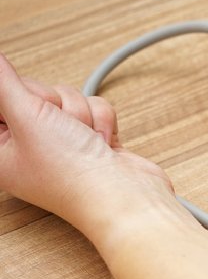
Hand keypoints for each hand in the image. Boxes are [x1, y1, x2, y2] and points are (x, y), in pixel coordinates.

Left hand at [0, 53, 176, 240]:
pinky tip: (100, 143)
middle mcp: (29, 146)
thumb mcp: (28, 116)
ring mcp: (63, 144)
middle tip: (58, 127)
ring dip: (82, 114)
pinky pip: (94, 108)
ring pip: (68, 98)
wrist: (125, 196)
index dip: (16, 96)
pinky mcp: (91, 139)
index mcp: (0, 149)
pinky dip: (101, 122)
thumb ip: (4, 82)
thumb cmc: (73, 174)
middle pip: (34, 92)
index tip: (28, 106)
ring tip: (84, 139)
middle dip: (55, 104)